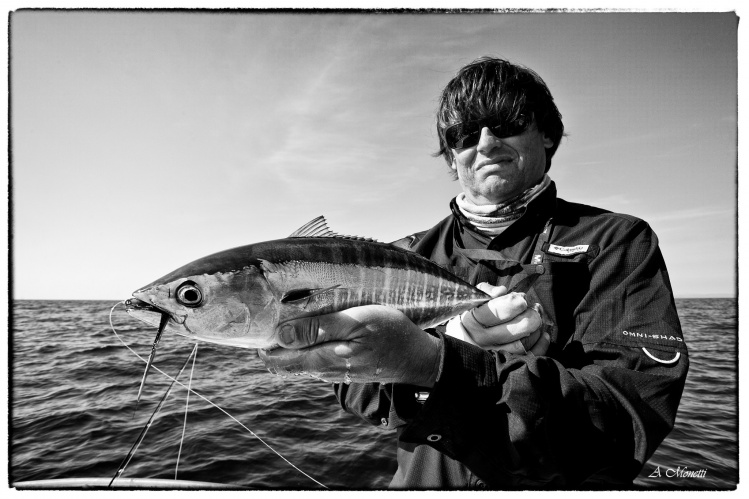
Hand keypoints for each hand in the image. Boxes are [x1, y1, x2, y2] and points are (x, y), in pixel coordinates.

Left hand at [257, 305, 440, 386]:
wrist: (418, 357)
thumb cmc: (391, 332)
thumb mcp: (357, 322)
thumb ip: (319, 328)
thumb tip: (281, 335)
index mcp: (325, 358)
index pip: (278, 360)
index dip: (262, 344)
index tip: (257, 323)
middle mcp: (324, 370)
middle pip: (284, 364)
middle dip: (271, 346)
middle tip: (265, 320)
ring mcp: (334, 371)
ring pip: (298, 363)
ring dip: (288, 346)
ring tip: (283, 321)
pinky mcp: (343, 369)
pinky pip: (314, 360)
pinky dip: (305, 348)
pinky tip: (308, 332)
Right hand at [459, 283, 549, 354]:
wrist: (460, 342)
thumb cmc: (471, 317)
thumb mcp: (473, 300)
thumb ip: (487, 291)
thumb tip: (502, 291)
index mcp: (473, 320)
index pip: (500, 309)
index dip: (517, 301)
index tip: (521, 298)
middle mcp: (481, 339)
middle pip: (519, 326)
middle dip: (532, 314)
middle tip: (534, 309)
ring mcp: (493, 354)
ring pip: (525, 343)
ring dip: (537, 329)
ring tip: (537, 319)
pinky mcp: (503, 365)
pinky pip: (529, 356)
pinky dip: (541, 344)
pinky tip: (542, 334)